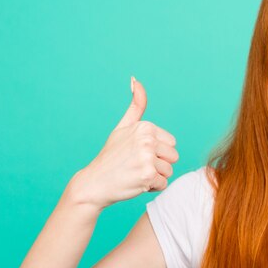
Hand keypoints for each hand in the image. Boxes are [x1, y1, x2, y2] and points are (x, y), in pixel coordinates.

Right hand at [68, 77, 178, 208]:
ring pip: (169, 171)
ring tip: (135, 173)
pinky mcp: (148, 174)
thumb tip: (136, 79)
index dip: (156, 152)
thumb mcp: (123, 127)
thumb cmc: (111, 156)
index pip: (171, 144)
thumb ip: (135, 105)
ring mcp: (147, 157)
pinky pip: (163, 184)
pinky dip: (151, 187)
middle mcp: (147, 139)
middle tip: (136, 165)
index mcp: (145, 126)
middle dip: (158, 165)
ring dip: (155, 177)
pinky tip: (135, 183)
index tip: (137, 153)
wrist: (94, 183)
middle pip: (173, 157)